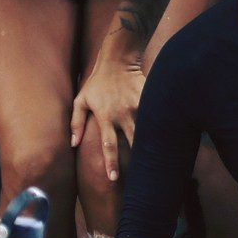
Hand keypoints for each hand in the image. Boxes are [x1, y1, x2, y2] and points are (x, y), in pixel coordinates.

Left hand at [70, 42, 145, 183]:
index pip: (108, 145)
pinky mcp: (148, 99)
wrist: (117, 59)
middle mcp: (122, 114)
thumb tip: (72, 144)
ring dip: (150, 146)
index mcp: (105, 117)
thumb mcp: (81, 100)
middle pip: (132, 142)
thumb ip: (76, 122)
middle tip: (142, 176)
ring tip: (155, 162)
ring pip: (146, 130)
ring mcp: (137, 106)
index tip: (113, 179)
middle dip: (137, 160)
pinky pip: (154, 116)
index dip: (111, 163)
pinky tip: (165, 139)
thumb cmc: (97, 82)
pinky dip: (159, 128)